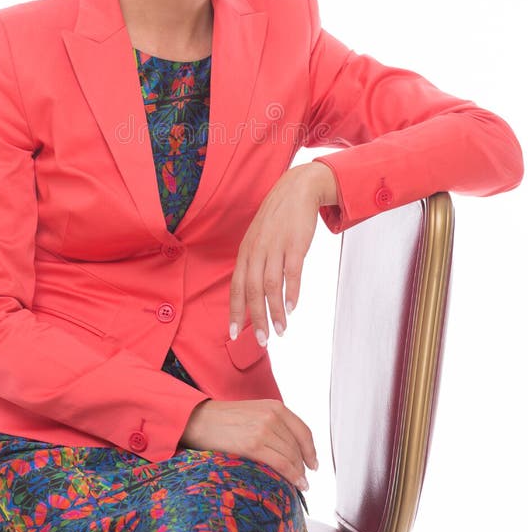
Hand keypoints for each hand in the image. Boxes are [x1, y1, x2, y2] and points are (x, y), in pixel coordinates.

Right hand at [180, 398, 317, 490]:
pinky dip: (292, 476)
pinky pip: (281, 464)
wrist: (199, 420)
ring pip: (291, 456)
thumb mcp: (254, 412)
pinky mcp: (253, 445)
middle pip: (298, 446)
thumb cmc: (224, 420)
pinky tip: (295, 484)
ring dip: (299, 473)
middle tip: (304, 479)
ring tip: (300, 484)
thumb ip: (273, 423)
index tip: (313, 463)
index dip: (311, 450)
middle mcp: (272, 416)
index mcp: (274, 406)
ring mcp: (263, 430)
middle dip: (304, 465)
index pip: (303, 431)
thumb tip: (289, 447)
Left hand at [229, 162, 337, 345]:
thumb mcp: (259, 238)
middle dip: (256, 319)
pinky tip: (291, 307)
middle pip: (252, 290)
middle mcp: (257, 251)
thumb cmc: (277, 218)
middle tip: (262, 341)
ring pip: (270, 285)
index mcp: (246, 252)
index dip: (235, 310)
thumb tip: (253, 292)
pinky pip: (291, 272)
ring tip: (281, 331)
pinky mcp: (295, 244)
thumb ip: (254, 263)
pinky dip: (291, 291)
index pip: (236, 286)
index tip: (234, 333)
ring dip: (274, 311)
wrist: (297, 189)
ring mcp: (275, 247)